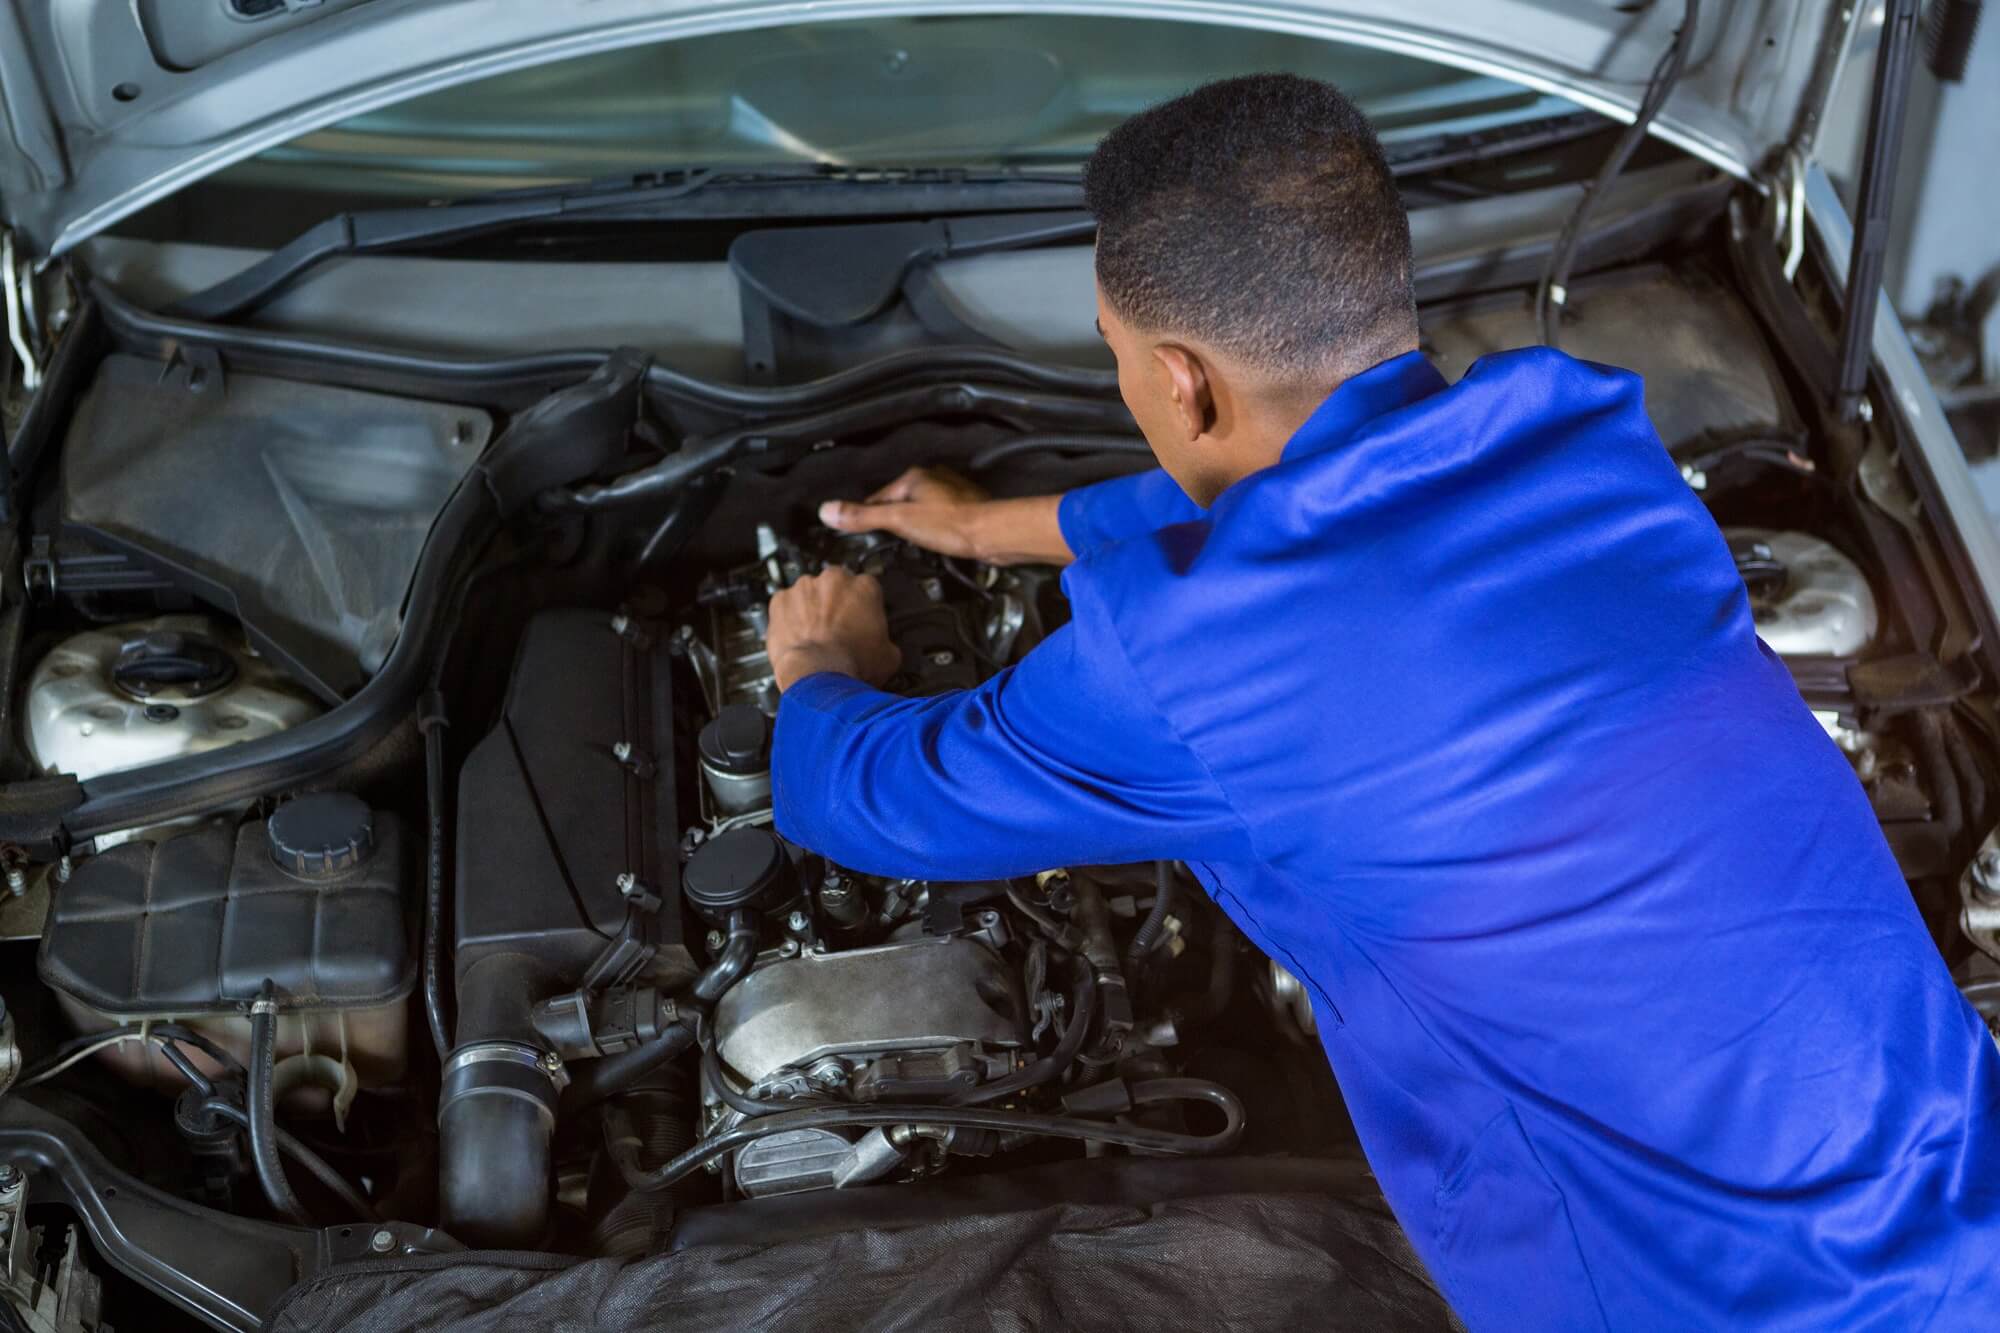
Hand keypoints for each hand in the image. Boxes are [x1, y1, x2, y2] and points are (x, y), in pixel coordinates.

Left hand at [765, 568, 901, 690]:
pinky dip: (787, 618)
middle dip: (835, 604)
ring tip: (814, 636)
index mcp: (865, 587)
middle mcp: (834, 580)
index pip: (867, 588)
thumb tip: (883, 646)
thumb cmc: (851, 665)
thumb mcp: (889, 656)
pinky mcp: (780, 600)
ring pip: (808, 593)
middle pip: (836, 586)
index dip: (863, 608)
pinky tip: (796, 636)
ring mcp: (805, 588)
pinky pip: (784, 605)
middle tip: (837, 628)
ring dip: (811, 609)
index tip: (860, 620)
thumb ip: (885, 639)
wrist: (817, 677)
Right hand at [818, 467, 992, 559]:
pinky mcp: (965, 508)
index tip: (860, 534)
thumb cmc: (950, 525)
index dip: (867, 517)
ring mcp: (950, 492)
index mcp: (914, 477)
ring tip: (911, 544)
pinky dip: (932, 528)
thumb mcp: (899, 521)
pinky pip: (938, 517)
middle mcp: (933, 479)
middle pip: (899, 502)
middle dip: (892, 520)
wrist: (993, 534)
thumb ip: (863, 517)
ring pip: (920, 508)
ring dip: (913, 524)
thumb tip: (828, 511)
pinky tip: (934, 541)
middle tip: (887, 543)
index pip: (878, 497)